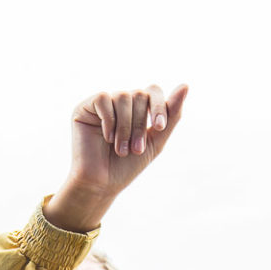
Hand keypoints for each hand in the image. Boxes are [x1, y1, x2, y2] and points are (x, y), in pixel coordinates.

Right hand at [44, 83, 188, 231]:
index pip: (152, 91)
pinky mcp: (84, 107)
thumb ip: (171, 115)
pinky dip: (109, 120)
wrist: (102, 184)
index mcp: (137, 108)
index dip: (158, 107)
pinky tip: (107, 137)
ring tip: (121, 149)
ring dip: (125, 126)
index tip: (158, 128)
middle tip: (135, 148)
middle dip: (140, 124)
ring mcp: (102, 104)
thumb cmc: (128, 166)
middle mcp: (120, 102)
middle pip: (139, 94)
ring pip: (122, 96)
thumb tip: (185, 85)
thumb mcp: (156, 141)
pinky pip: (103, 99)